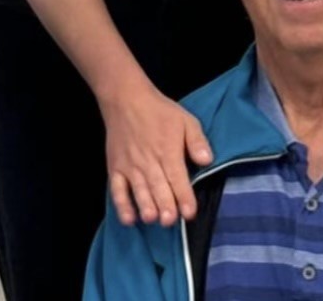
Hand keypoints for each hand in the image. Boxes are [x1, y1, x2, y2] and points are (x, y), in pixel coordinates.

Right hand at [100, 82, 212, 226]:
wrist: (126, 100)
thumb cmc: (160, 111)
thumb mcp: (186, 120)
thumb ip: (196, 142)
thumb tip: (207, 161)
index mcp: (168, 150)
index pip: (178, 178)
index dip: (184, 197)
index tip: (190, 213)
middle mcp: (149, 162)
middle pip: (158, 188)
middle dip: (165, 206)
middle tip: (171, 222)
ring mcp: (130, 167)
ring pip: (139, 191)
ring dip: (146, 206)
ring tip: (152, 220)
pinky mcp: (115, 168)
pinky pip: (117, 190)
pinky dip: (122, 206)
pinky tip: (129, 220)